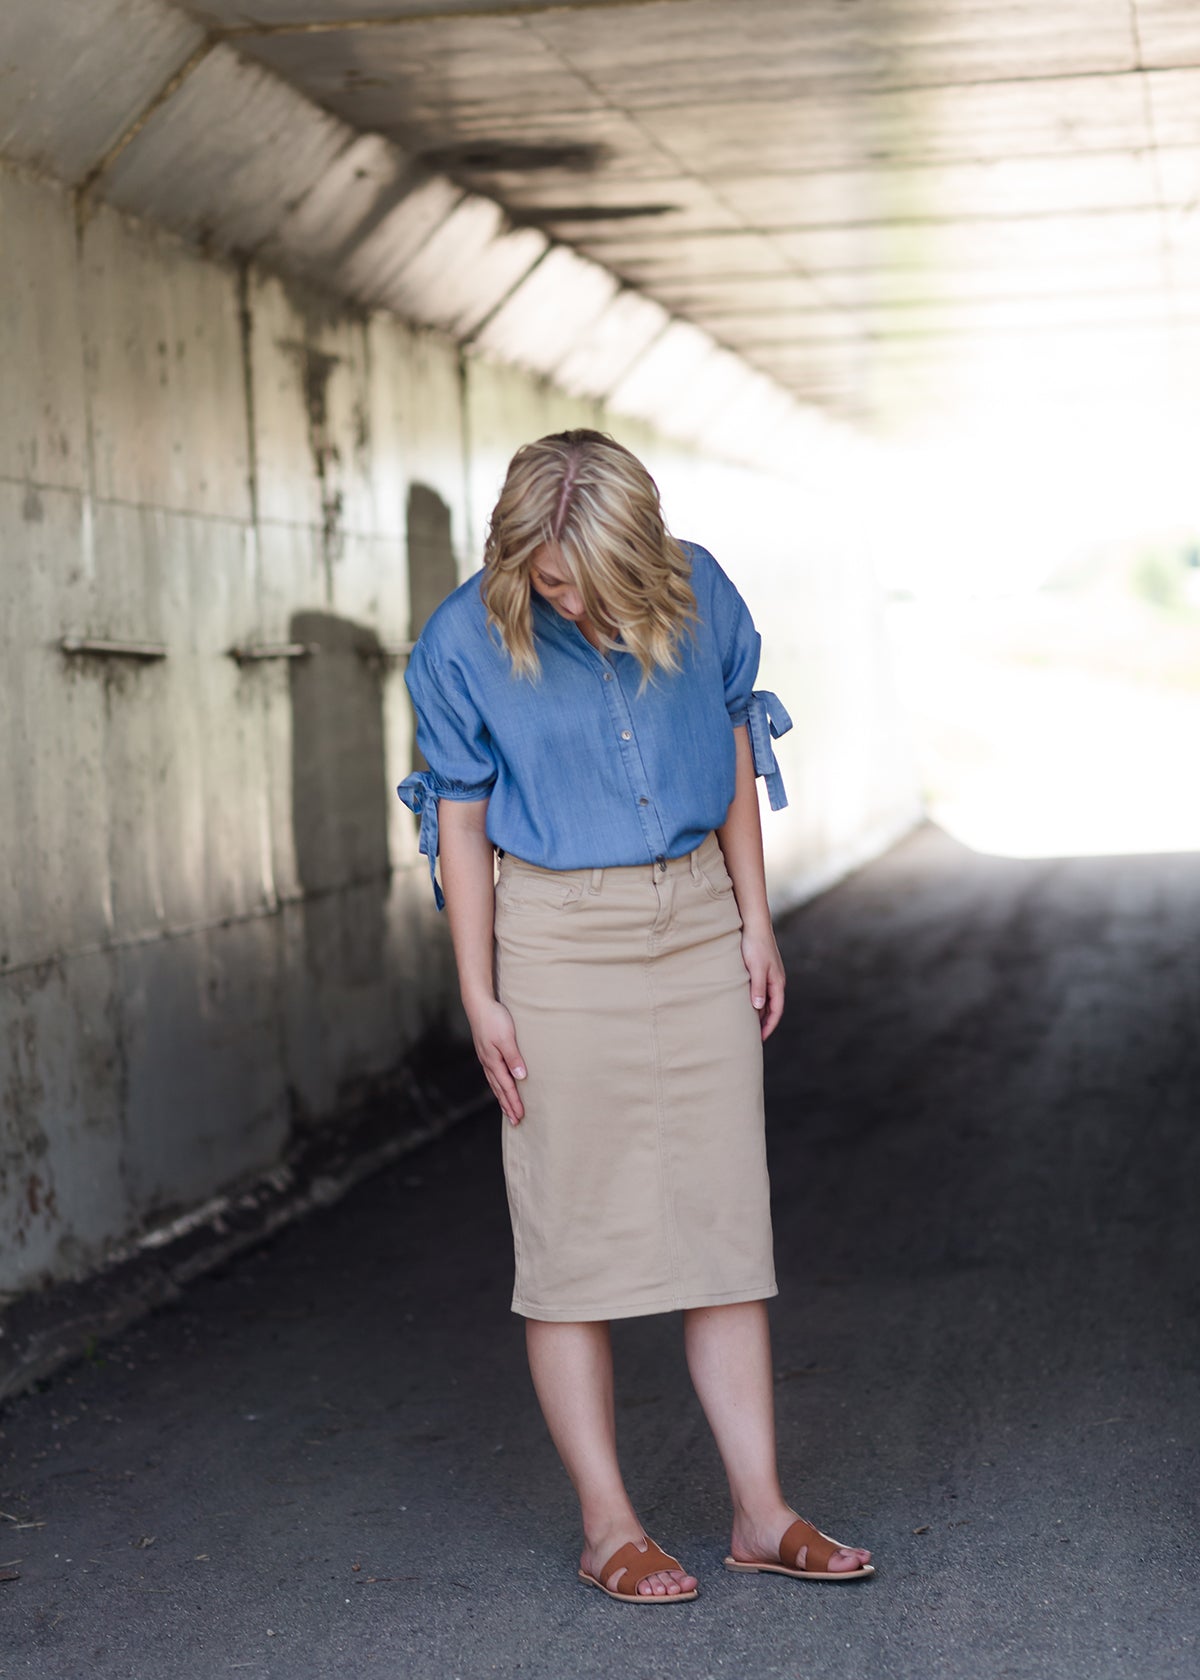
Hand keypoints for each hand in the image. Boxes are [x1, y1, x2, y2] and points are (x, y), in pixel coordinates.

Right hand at [465, 996, 527, 1122]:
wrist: (478, 1003)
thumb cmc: (494, 1018)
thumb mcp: (506, 1037)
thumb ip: (513, 1057)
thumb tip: (520, 1077)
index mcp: (494, 1062)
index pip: (507, 1087)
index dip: (514, 1102)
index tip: (520, 1117)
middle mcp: (488, 1063)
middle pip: (499, 1089)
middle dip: (508, 1106)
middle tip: (515, 1121)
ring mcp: (486, 1057)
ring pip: (495, 1083)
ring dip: (502, 1098)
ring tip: (508, 1109)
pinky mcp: (486, 1051)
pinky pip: (492, 1074)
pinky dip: (497, 1085)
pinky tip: (500, 1085)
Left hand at [739, 926, 785, 1041]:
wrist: (754, 924)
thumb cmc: (755, 945)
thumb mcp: (755, 968)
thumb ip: (757, 988)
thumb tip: (758, 1008)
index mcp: (777, 983)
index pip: (776, 1011)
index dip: (769, 1026)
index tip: (759, 1039)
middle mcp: (775, 981)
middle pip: (772, 1008)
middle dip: (764, 1023)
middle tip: (753, 1037)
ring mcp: (769, 975)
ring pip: (765, 999)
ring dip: (758, 1012)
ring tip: (747, 1025)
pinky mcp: (762, 969)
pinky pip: (760, 990)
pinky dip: (754, 1000)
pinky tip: (744, 1004)